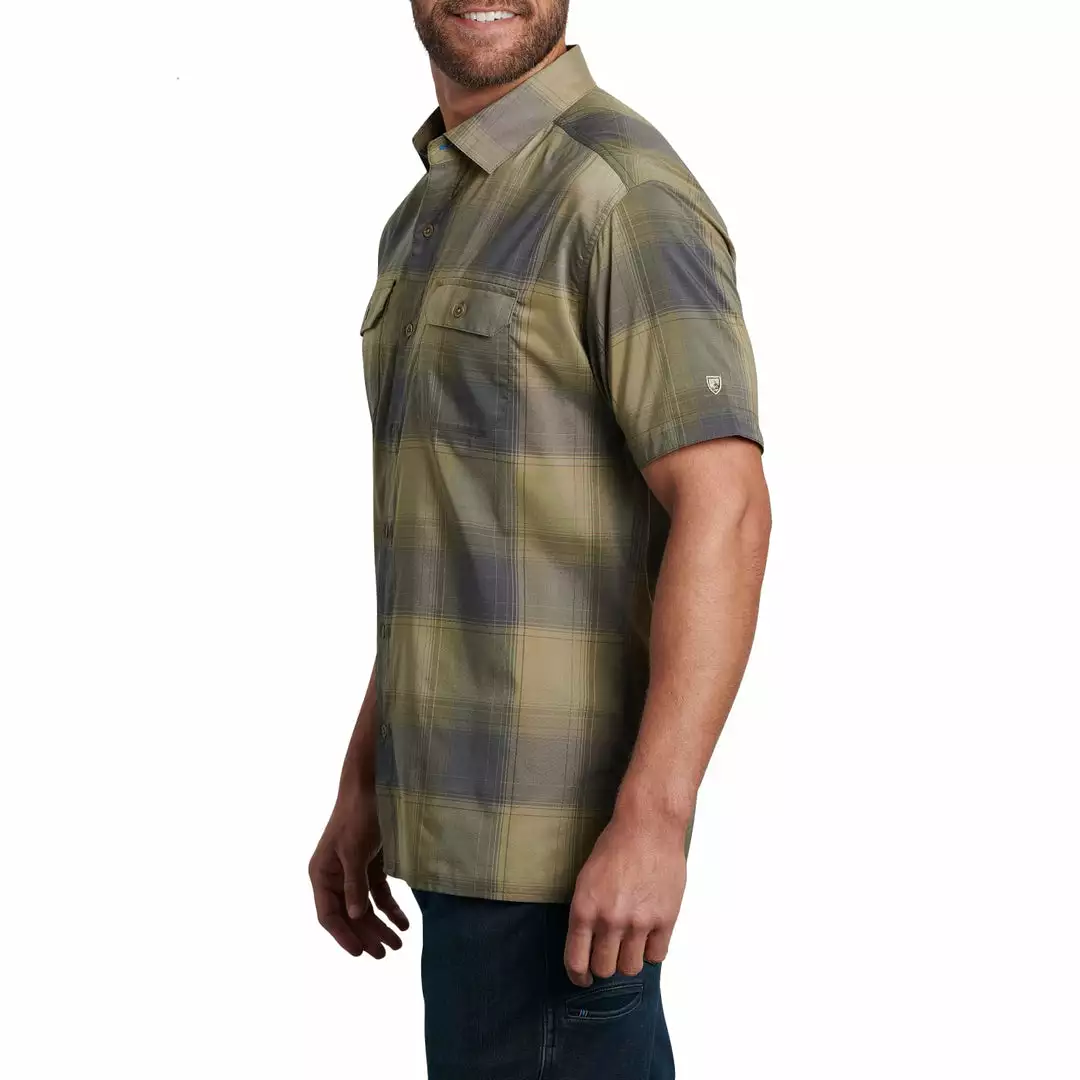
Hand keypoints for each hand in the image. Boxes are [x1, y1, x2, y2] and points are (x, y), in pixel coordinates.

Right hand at [308, 788, 409, 957]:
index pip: (329, 914)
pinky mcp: (369, 866)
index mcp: (322, 874)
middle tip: (386, 953)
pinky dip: (390, 907)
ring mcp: (352, 872)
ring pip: (364, 907)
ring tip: (398, 943)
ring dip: (380, 925)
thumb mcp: (355, 851)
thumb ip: (354, 884)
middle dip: (367, 934)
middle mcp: (334, 877)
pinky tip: (403, 921)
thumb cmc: (357, 816)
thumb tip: (355, 916)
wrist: (371, 786)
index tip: (360, 953)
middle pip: (349, 915)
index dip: (343, 935)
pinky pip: (377, 893)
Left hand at [564, 806, 686, 986]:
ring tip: (630, 943)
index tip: (582, 979)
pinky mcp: (665, 920)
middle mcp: (610, 920)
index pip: (576, 961)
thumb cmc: (615, 846)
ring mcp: (639, 922)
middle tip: (609, 955)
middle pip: (605, 969)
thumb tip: (587, 944)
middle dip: (604, 965)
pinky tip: (649, 936)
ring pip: (630, 968)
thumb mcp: (586, 878)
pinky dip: (651, 951)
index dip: (578, 976)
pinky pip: (657, 956)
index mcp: (585, 909)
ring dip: (628, 960)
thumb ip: (586, 913)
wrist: (648, 827)